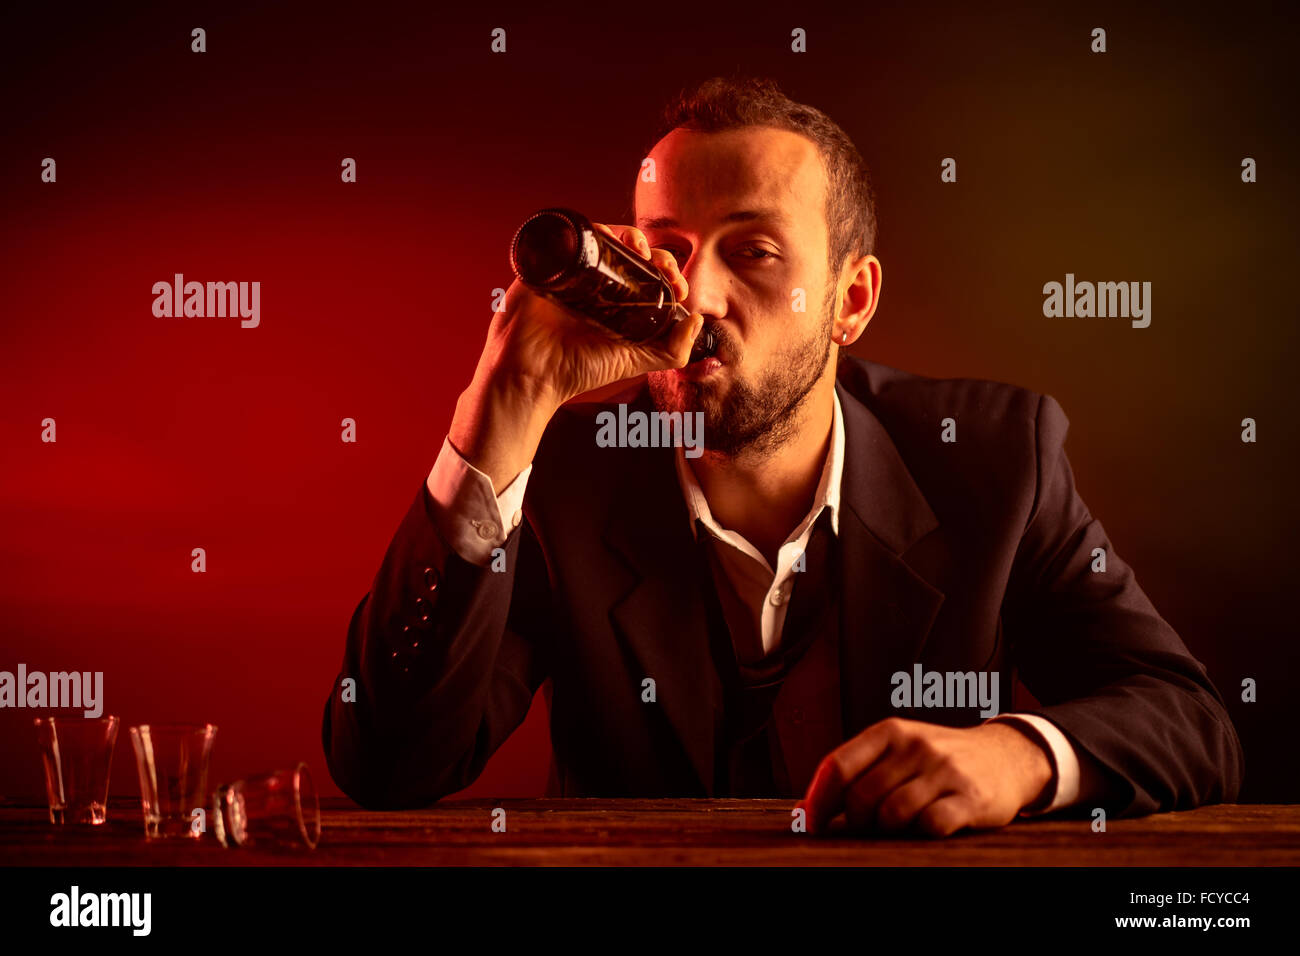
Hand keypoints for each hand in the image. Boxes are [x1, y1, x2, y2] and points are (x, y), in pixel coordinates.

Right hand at [487, 221, 702, 410]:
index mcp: (616, 299)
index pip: (649, 273)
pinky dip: (591, 228)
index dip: (669, 272)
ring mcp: (573, 270)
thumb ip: (672, 351)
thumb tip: (699, 321)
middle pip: (631, 251)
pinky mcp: (548, 263)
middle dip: (655, 252)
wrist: (534, 375)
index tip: (680, 288)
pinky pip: (570, 234)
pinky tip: (607, 236)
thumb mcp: (636, 361)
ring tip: (640, 249)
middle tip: (665, 268)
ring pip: (605, 237)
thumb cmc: (579, 369)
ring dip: (627, 235)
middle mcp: (597, 281)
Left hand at [796, 718, 1053, 837]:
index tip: (810, 823)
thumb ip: (858, 774)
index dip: (818, 800)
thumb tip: (806, 811)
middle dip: (856, 822)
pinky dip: (922, 833)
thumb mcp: (899, 752)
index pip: (838, 765)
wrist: (1006, 756)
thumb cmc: (940, 760)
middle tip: (866, 829)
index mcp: (890, 732)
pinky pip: (931, 825)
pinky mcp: (970, 797)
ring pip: (893, 813)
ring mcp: (944, 770)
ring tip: (899, 826)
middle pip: (862, 796)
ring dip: (889, 830)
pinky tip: (927, 826)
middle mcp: (915, 745)